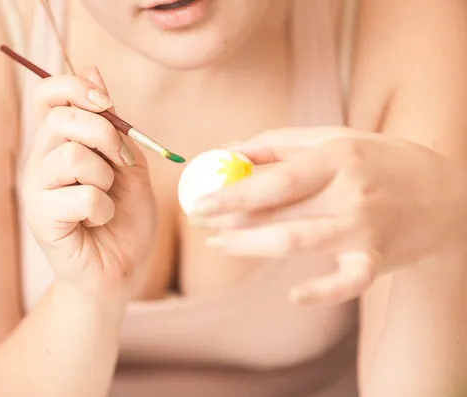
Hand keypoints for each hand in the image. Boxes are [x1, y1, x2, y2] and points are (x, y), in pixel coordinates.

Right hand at [23, 67, 156, 295]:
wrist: (122, 270)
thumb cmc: (125, 218)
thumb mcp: (131, 164)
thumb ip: (114, 125)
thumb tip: (92, 69)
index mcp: (60, 144)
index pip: (48, 96)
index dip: (74, 87)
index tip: (105, 102)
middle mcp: (41, 162)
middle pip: (60, 120)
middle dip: (104, 134)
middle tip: (122, 163)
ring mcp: (37, 190)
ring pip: (72, 157)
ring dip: (106, 178)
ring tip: (107, 199)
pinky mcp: (41, 220)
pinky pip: (82, 195)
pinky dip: (103, 208)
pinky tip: (98, 221)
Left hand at [188, 127, 466, 304]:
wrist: (449, 194)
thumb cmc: (379, 160)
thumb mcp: (334, 138)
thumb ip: (278, 143)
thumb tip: (226, 149)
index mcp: (337, 157)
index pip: (275, 179)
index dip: (232, 193)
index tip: (198, 200)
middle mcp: (351, 193)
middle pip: (279, 213)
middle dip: (230, 221)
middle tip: (199, 222)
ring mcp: (366, 229)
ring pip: (297, 244)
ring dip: (251, 247)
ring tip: (219, 244)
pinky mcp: (378, 259)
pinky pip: (348, 281)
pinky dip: (321, 291)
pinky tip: (293, 295)